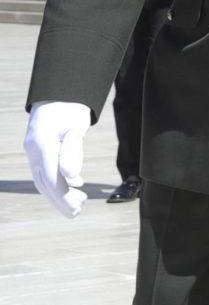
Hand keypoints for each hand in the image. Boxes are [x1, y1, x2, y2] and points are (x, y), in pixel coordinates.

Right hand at [23, 102, 88, 218]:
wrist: (60, 92)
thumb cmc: (70, 107)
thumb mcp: (76, 125)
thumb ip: (73, 149)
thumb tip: (72, 176)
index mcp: (42, 144)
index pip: (50, 176)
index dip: (62, 194)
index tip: (77, 205)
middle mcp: (34, 149)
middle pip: (45, 181)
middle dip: (60, 199)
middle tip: (77, 212)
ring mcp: (34, 150)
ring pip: (44, 178)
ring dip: (60, 193)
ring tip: (79, 204)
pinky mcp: (39, 149)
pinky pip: (46, 170)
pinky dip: (59, 181)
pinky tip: (75, 186)